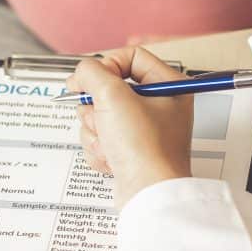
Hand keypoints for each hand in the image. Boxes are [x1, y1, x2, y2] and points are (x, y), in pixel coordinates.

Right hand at [68, 47, 193, 207]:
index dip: (106, 65)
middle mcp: (159, 106)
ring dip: (96, 131)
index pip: (131, 56)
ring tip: (111, 143)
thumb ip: (91, 72)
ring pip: (100, 115)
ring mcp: (144, 130)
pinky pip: (101, 138)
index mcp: (169, 86)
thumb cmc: (145, 148)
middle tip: (104, 119)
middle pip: (109, 88)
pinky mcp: (130, 150)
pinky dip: (100, 149)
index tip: (89, 80)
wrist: (147, 193)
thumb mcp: (112, 96)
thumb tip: (82, 72)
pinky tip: (113, 159)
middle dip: (97, 107)